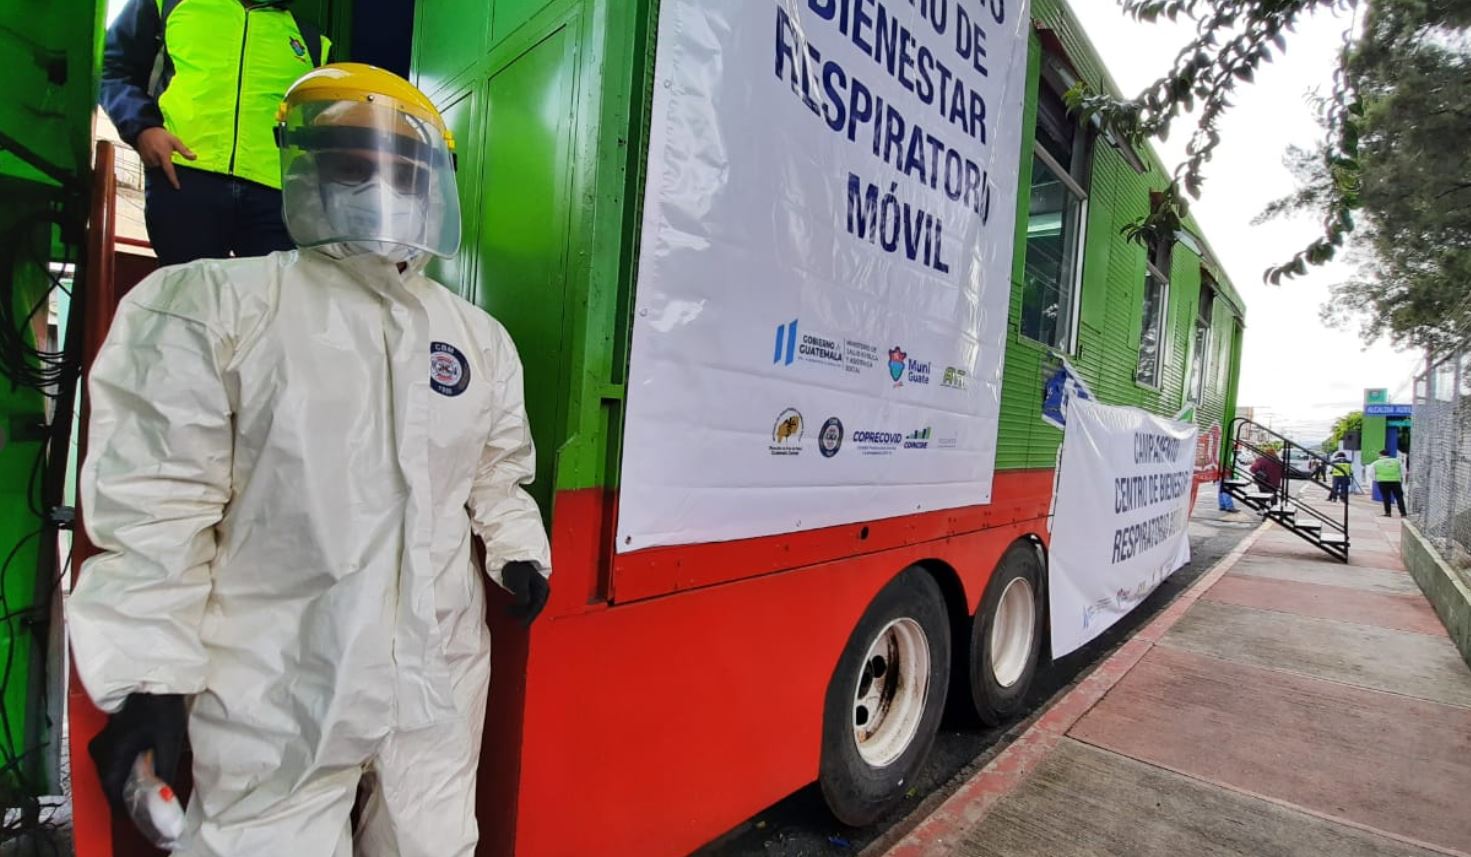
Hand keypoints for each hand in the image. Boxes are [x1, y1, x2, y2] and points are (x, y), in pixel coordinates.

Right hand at [88, 693, 186, 810]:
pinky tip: (141, 766)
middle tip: (146, 800)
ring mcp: (101, 742)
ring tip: (146, 784)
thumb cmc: (161, 708)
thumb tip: (163, 795)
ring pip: (110, 772)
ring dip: (125, 780)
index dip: (124, 805)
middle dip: (126, 794)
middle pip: (109, 783)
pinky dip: (124, 768)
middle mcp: (100, 750)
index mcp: (111, 753)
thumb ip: (164, 771)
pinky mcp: (107, 737)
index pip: (111, 791)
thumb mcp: (168, 742)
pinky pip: (112, 761)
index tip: (139, 812)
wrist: (153, 680)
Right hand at [135, 127, 196, 189]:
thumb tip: (194, 157)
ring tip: (160, 154)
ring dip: (160, 165)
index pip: (169, 171)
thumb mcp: (174, 140)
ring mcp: (147, 160)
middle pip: (162, 170)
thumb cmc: (161, 135)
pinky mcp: (142, 159)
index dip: (173, 180)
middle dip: (165, 167)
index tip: (177, 187)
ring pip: (156, 168)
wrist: (144, 130)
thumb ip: (184, 150)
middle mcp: (154, 159)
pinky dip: (154, 164)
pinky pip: (150, 166)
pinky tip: (156, 157)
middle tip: (166, 159)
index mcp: (163, 155)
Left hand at [502, 561, 549, 625]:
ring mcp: (536, 591)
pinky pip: (527, 603)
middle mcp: (542, 590)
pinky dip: (519, 608)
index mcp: (543, 588)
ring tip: (509, 612)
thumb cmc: (516, 567)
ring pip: (531, 606)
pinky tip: (512, 608)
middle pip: (535, 608)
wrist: (511, 559)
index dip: (530, 616)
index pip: (538, 606)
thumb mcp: (520, 580)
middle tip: (515, 620)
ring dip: (521, 611)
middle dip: (524, 615)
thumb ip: (523, 593)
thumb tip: (526, 603)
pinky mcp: (530, 592)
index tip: (523, 624)